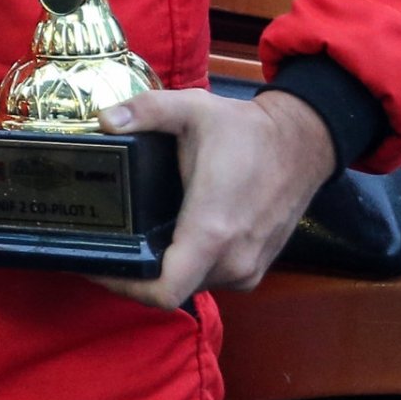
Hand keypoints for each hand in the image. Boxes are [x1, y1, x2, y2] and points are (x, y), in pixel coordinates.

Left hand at [97, 87, 337, 308]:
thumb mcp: (192, 108)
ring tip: (132, 240)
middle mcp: (232, 260)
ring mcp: (248, 268)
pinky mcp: (256, 267)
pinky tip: (168, 240)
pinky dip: (187, 267)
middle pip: (169, 289)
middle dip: (133, 274)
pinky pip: (211, 278)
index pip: (163, 291)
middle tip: (104, 245)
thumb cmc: (248, 130)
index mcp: (211, 231)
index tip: (95, 263)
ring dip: (162, 270)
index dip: (122, 285)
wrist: (304, 142)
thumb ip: (145, 111)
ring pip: (190, 285)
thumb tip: (105, 120)